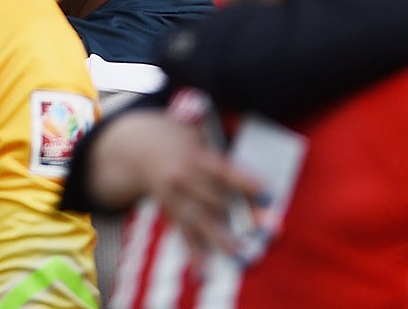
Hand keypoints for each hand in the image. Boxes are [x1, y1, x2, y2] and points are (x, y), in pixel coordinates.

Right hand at [88, 112, 266, 258]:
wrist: (139, 149)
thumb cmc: (180, 141)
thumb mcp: (198, 137)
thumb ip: (222, 155)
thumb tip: (255, 182)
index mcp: (196, 157)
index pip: (225, 172)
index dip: (246, 183)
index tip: (267, 193)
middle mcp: (185, 177)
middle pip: (217, 199)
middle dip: (243, 216)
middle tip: (268, 229)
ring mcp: (175, 196)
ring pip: (202, 219)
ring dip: (222, 238)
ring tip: (240, 253)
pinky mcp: (170, 211)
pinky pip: (183, 233)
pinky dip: (194, 252)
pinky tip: (203, 270)